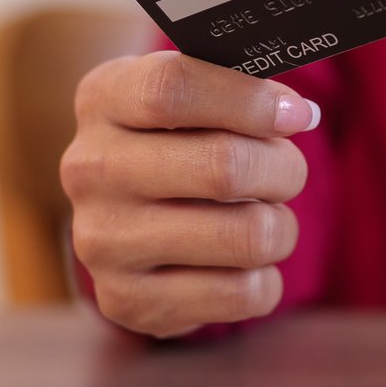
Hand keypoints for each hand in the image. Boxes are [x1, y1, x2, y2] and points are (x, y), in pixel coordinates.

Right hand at [61, 52, 320, 336]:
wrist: (129, 218)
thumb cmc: (179, 140)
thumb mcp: (193, 95)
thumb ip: (238, 87)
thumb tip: (294, 113)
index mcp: (102, 99)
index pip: (173, 89)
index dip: (249, 101)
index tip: (295, 114)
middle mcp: (90, 169)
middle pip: (222, 167)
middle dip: (283, 169)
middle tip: (288, 172)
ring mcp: (101, 241)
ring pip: (246, 236)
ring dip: (280, 227)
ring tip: (266, 218)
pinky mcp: (126, 300)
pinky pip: (241, 294)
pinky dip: (264, 278)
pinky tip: (243, 264)